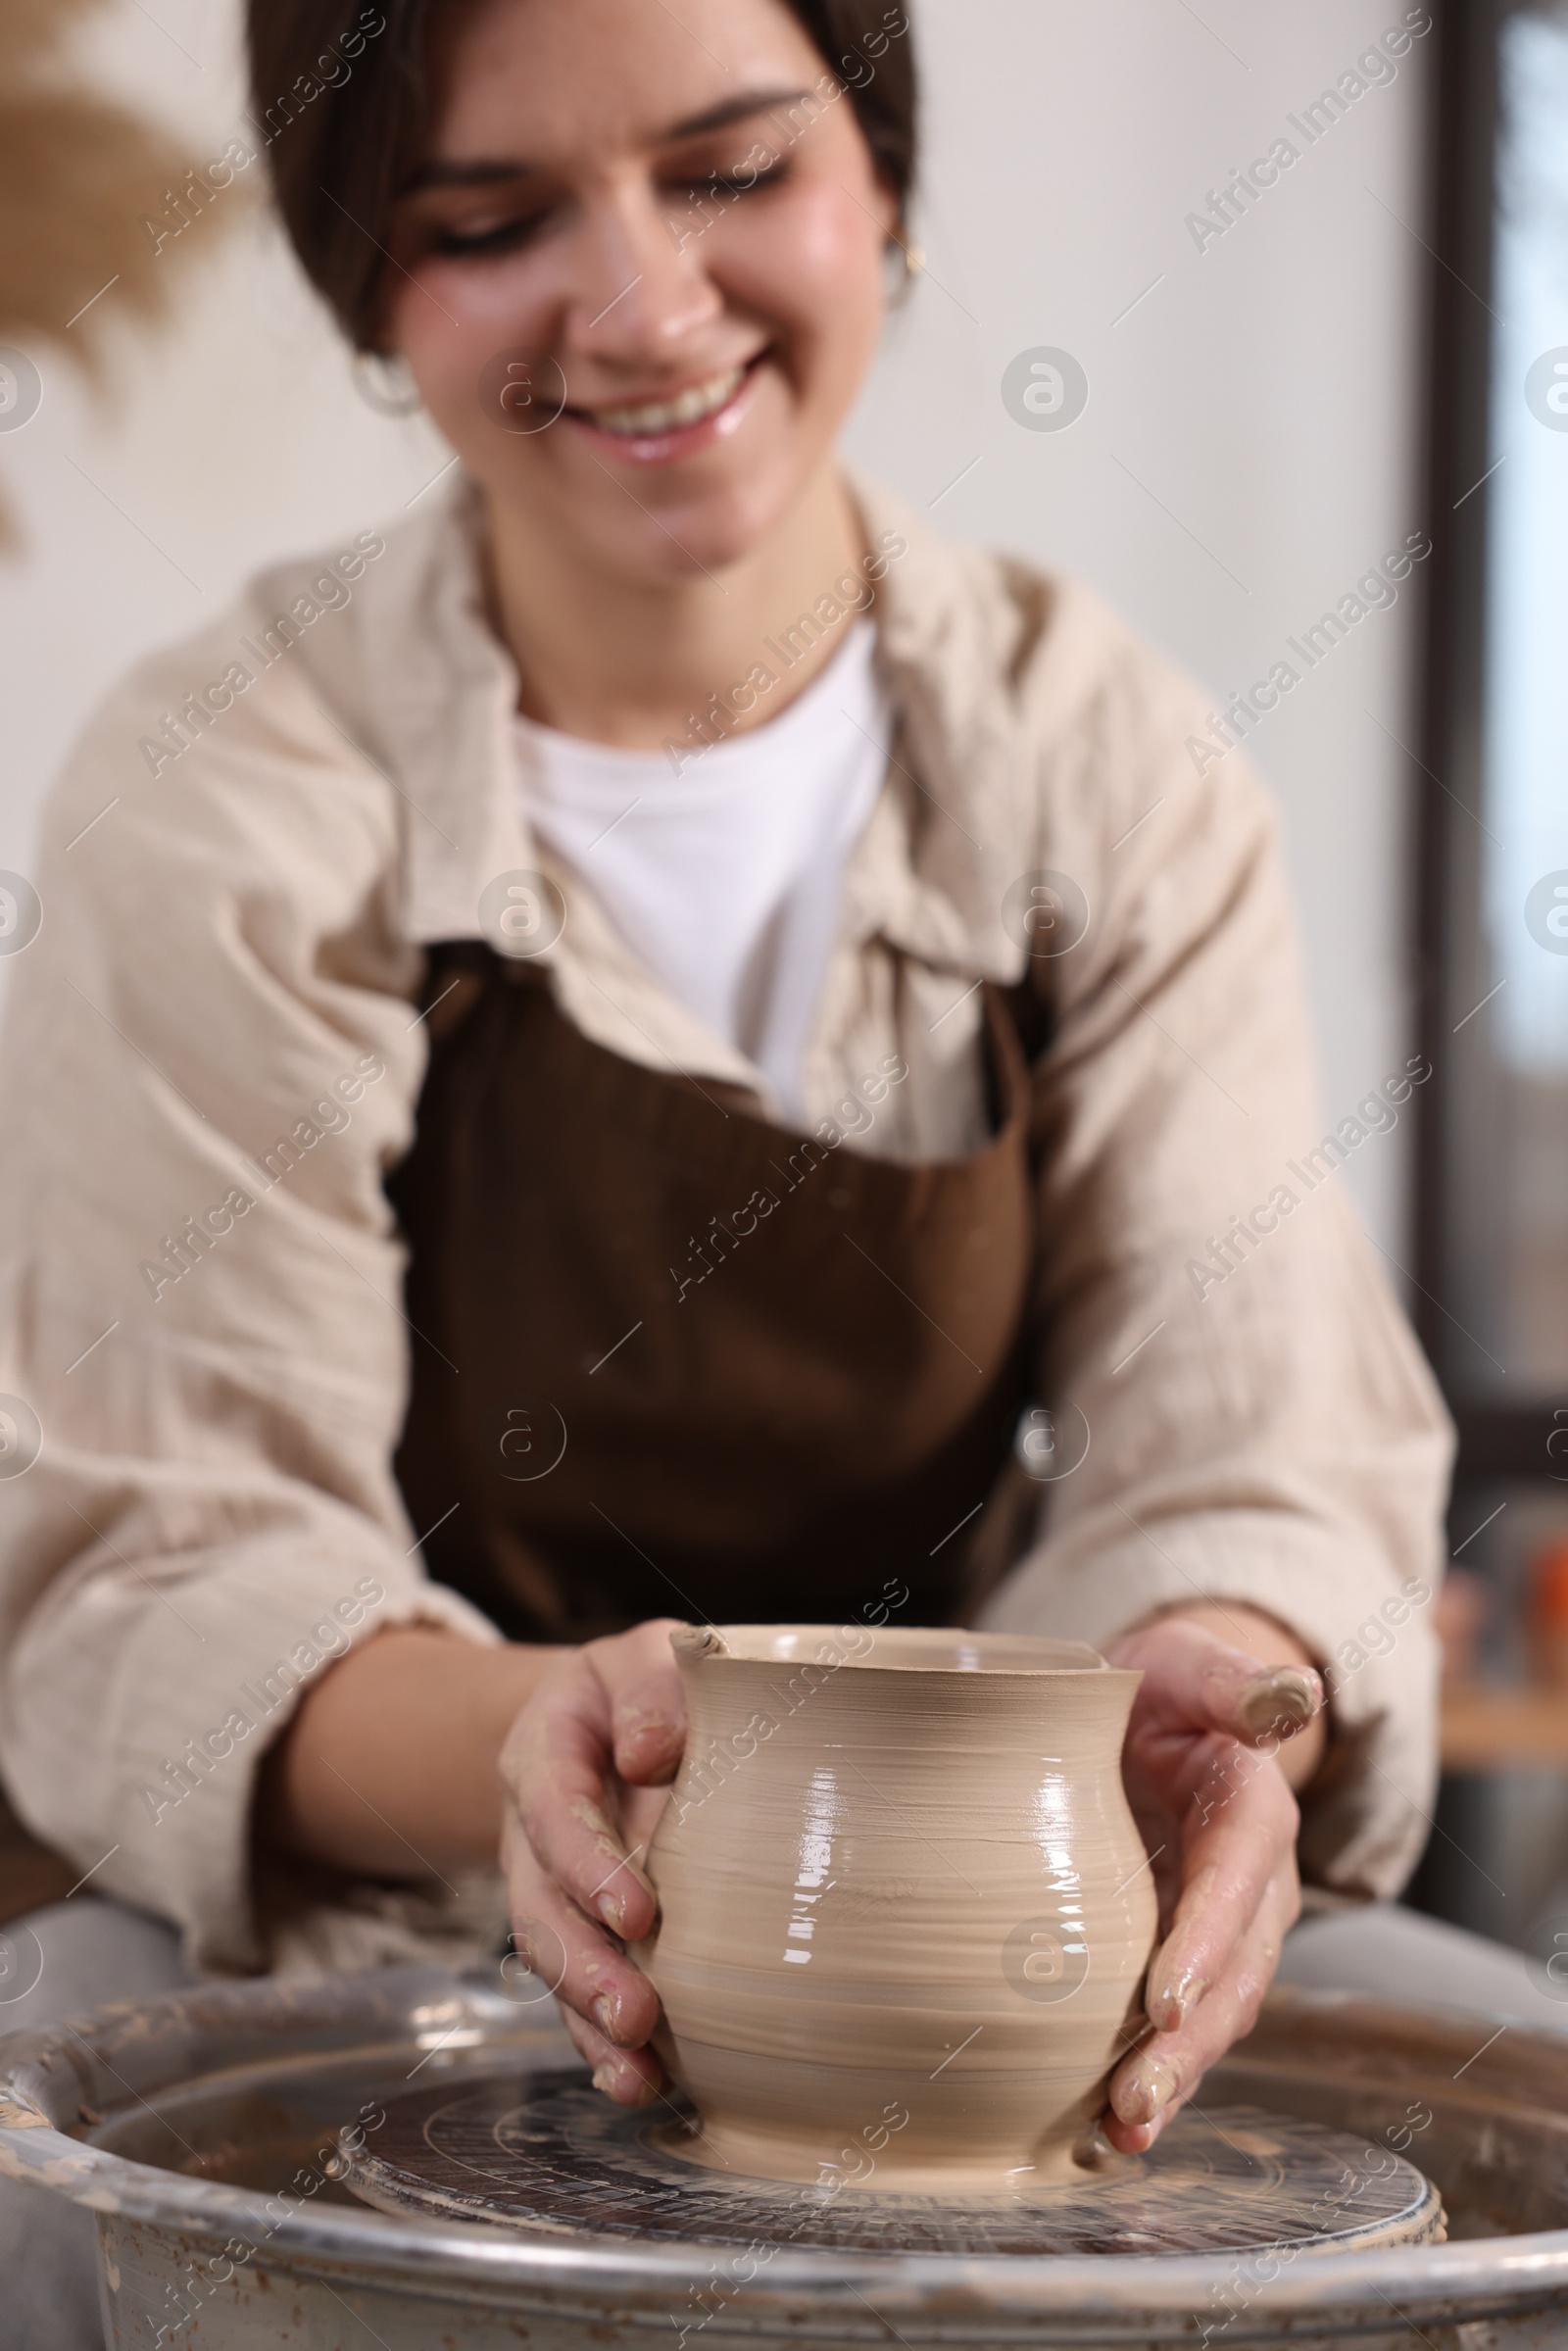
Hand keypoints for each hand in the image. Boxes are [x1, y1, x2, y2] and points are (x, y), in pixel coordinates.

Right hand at [497, 1618, 684, 2105]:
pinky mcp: (577, 1933)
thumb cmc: (642, 1689)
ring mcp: (547, 1890)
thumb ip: (651, 1688)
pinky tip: (638, 2084)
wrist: (609, 1718)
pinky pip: (575, 1996)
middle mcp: (532, 1833)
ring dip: (589, 2022)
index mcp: (544, 1754)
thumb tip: (652, 1755)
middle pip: (541, 1910)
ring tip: (636, 2071)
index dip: (588, 1867)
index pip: (555, 1814)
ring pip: (551, 1965)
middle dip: (585, 1969)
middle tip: (637, 2014)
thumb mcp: (646, 1655)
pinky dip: (600, 2045)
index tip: (637, 1914)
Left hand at [1099, 1609, 1324, 2153]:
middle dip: (1191, 2042)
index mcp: (1252, 1809)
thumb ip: (1231, 1680)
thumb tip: (1290, 1693)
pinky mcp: (1182, 1958)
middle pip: (1235, 1972)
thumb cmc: (1161, 1686)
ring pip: (1214, 2014)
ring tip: (1121, 2131)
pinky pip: (1179, 2024)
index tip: (1164, 1999)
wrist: (1154, 1714)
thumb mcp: (1187, 1664)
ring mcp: (1220, 1930)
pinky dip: (1150, 2076)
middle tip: (1134, 2098)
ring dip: (1174, 2077)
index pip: (1238, 1879)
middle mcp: (1251, 1884)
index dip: (1206, 1940)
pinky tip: (1103, 2130)